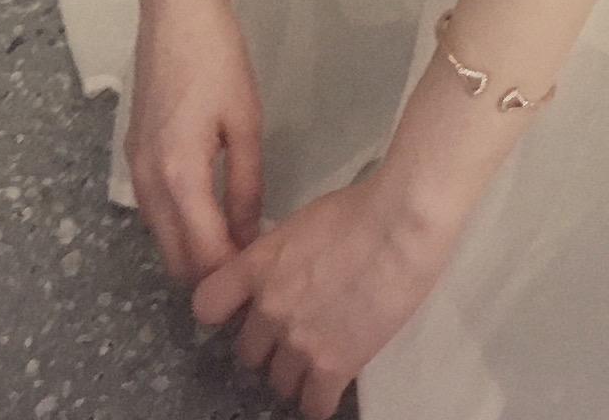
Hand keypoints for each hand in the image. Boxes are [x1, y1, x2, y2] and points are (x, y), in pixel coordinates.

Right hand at [125, 0, 265, 289]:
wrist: (175, 11)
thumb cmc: (218, 59)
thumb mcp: (245, 123)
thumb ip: (247, 185)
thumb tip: (250, 233)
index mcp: (178, 178)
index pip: (203, 256)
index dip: (232, 275)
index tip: (262, 275)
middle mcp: (147, 184)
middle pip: (175, 259)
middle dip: (211, 271)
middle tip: (252, 263)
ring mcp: (134, 169)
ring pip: (161, 238)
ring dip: (193, 249)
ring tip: (237, 239)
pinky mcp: (131, 154)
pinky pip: (153, 211)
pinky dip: (178, 224)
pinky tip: (210, 210)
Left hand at [190, 166, 455, 417]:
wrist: (401, 224)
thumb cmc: (360, 208)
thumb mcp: (303, 223)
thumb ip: (281, 258)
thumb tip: (283, 274)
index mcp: (257, 267)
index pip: (207, 305)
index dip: (224, 312)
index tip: (244, 310)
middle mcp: (269, 309)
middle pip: (248, 353)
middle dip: (269, 346)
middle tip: (297, 331)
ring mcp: (298, 341)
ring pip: (278, 382)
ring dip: (295, 373)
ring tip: (319, 358)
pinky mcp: (333, 365)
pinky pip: (313, 406)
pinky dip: (320, 400)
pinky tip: (332, 385)